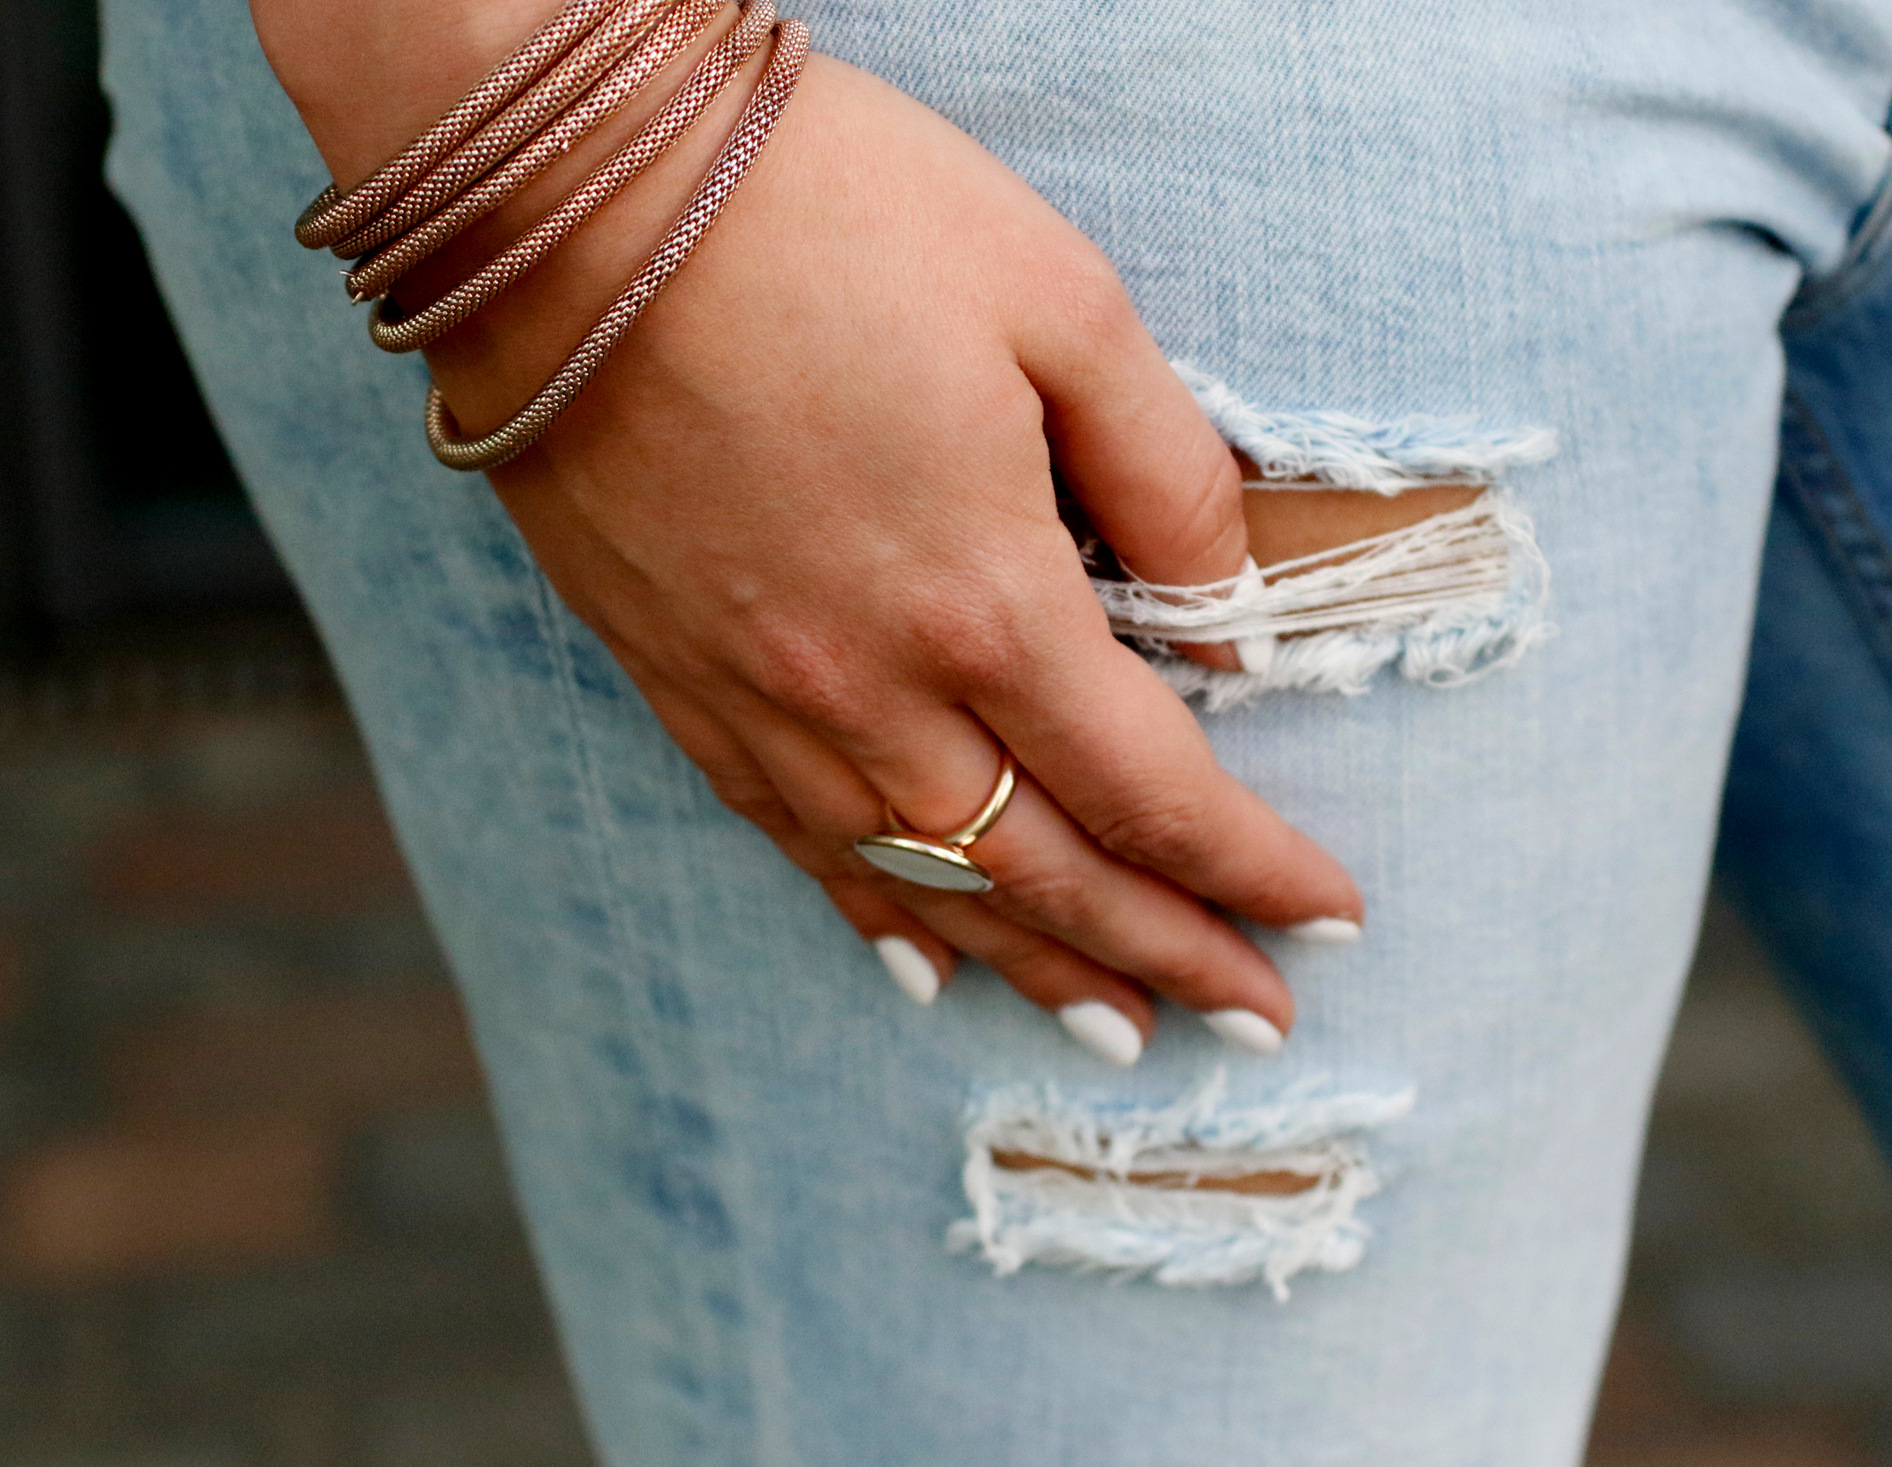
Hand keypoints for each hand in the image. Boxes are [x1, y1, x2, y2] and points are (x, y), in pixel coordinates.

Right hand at [253, 2, 1363, 1058]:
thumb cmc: (824, 216)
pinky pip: (790, 842)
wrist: (562, 193)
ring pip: (922, 887)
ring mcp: (760, 701)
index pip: (1153, 791)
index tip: (1327, 913)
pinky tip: (916, 957)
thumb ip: (1165, 471)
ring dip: (1034, 968)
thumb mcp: (1059, 299)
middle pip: (1051, 874)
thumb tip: (1228, 614)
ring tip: (1116, 1025)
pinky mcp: (673, 679)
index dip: (1251, 869)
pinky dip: (872, 915)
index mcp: (986, 603)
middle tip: (1251, 1016)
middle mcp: (872, 693)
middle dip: (1168, 954)